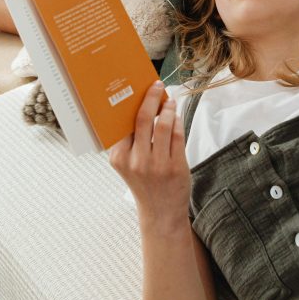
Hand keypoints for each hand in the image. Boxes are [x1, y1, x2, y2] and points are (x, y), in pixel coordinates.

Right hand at [110, 82, 190, 223]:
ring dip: (168, 108)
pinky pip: (178, 135)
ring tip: (169, 102)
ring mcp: (157, 164)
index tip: (137, 88)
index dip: (132, 102)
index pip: (124, 123)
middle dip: (151, 97)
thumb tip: (140, 106)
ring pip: (164, 124)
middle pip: (144, 118)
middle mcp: (136, 160)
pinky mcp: (176, 167)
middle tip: (156, 86)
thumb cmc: (144, 184)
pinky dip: (178, 122)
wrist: (161, 213)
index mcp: (120, 158)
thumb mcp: (128, 164)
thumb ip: (129, 141)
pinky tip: (177, 117)